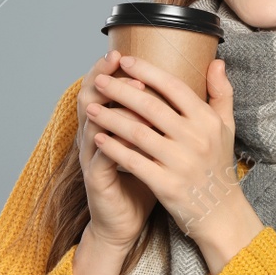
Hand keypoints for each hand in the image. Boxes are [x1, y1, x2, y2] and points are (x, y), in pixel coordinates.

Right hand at [77, 49, 156, 248]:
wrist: (126, 221)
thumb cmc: (143, 179)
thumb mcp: (157, 145)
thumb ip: (166, 117)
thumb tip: (184, 88)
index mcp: (110, 124)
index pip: (106, 89)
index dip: (113, 71)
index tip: (128, 53)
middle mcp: (96, 135)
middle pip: (91, 98)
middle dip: (108, 79)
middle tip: (124, 63)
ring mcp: (92, 157)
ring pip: (94, 123)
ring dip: (113, 105)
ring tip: (131, 90)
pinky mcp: (96, 179)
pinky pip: (101, 156)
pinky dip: (113, 143)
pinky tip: (127, 134)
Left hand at [84, 53, 247, 241]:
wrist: (220, 211)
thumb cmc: (218, 165)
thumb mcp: (226, 127)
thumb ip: (221, 93)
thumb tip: (216, 62)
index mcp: (207, 120)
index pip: (174, 87)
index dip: (147, 72)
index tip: (125, 61)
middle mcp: (196, 138)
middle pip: (151, 106)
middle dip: (121, 91)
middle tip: (100, 80)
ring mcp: (181, 162)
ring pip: (138, 132)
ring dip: (111, 118)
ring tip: (91, 107)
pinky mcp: (167, 185)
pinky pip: (134, 161)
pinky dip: (114, 149)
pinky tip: (97, 138)